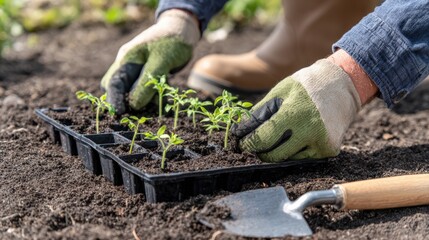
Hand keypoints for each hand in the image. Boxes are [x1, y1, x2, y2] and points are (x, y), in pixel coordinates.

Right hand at [101, 9, 199, 113]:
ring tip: (161, 99)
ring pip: (134, 92)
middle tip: (146, 108)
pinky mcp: (147, 74)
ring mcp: (137, 69)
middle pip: (119, 89)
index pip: (113, 83)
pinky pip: (146, 90)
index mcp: (127, 58)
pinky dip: (154, 96)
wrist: (183, 31)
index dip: (114, 99)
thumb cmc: (172, 42)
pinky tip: (165, 96)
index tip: (119, 113)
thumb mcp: (161, 62)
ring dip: (146, 99)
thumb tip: (134, 104)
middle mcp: (128, 64)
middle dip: (130, 101)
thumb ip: (147, 83)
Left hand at [231, 59, 361, 161]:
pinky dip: (295, 150)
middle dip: (260, 151)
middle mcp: (310, 131)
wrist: (343, 84)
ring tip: (283, 132)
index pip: (264, 138)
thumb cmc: (307, 85)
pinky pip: (302, 157)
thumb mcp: (280, 91)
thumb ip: (259, 113)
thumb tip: (240, 131)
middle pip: (275, 155)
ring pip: (288, 158)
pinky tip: (299, 134)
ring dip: (279, 149)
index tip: (241, 144)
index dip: (249, 144)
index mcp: (295, 113)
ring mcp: (322, 143)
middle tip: (255, 145)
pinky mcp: (330, 151)